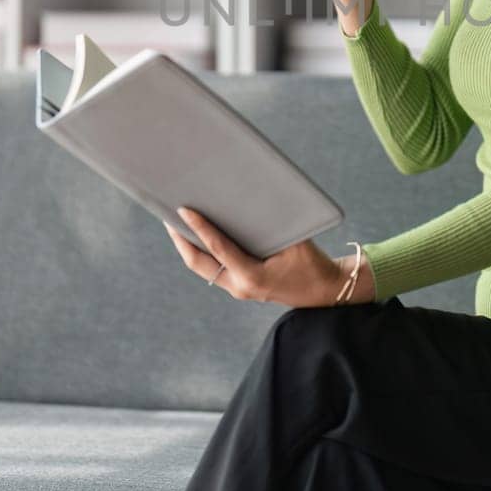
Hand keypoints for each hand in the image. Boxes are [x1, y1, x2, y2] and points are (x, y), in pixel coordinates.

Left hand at [166, 207, 375, 307]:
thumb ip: (272, 224)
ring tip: (177, 222)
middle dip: (180, 239)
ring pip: (202, 267)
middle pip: (198, 263)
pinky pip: (213, 267)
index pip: (218, 249)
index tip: (184, 210)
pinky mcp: (239, 285)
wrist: (322, 291)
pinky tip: (198, 234)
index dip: (199, 228)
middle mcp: (239, 286)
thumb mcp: (296, 241)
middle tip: (168, 215)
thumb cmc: (311, 262)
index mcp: (252, 276)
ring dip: (188, 245)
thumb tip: (248, 199)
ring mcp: (237, 288)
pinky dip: (202, 250)